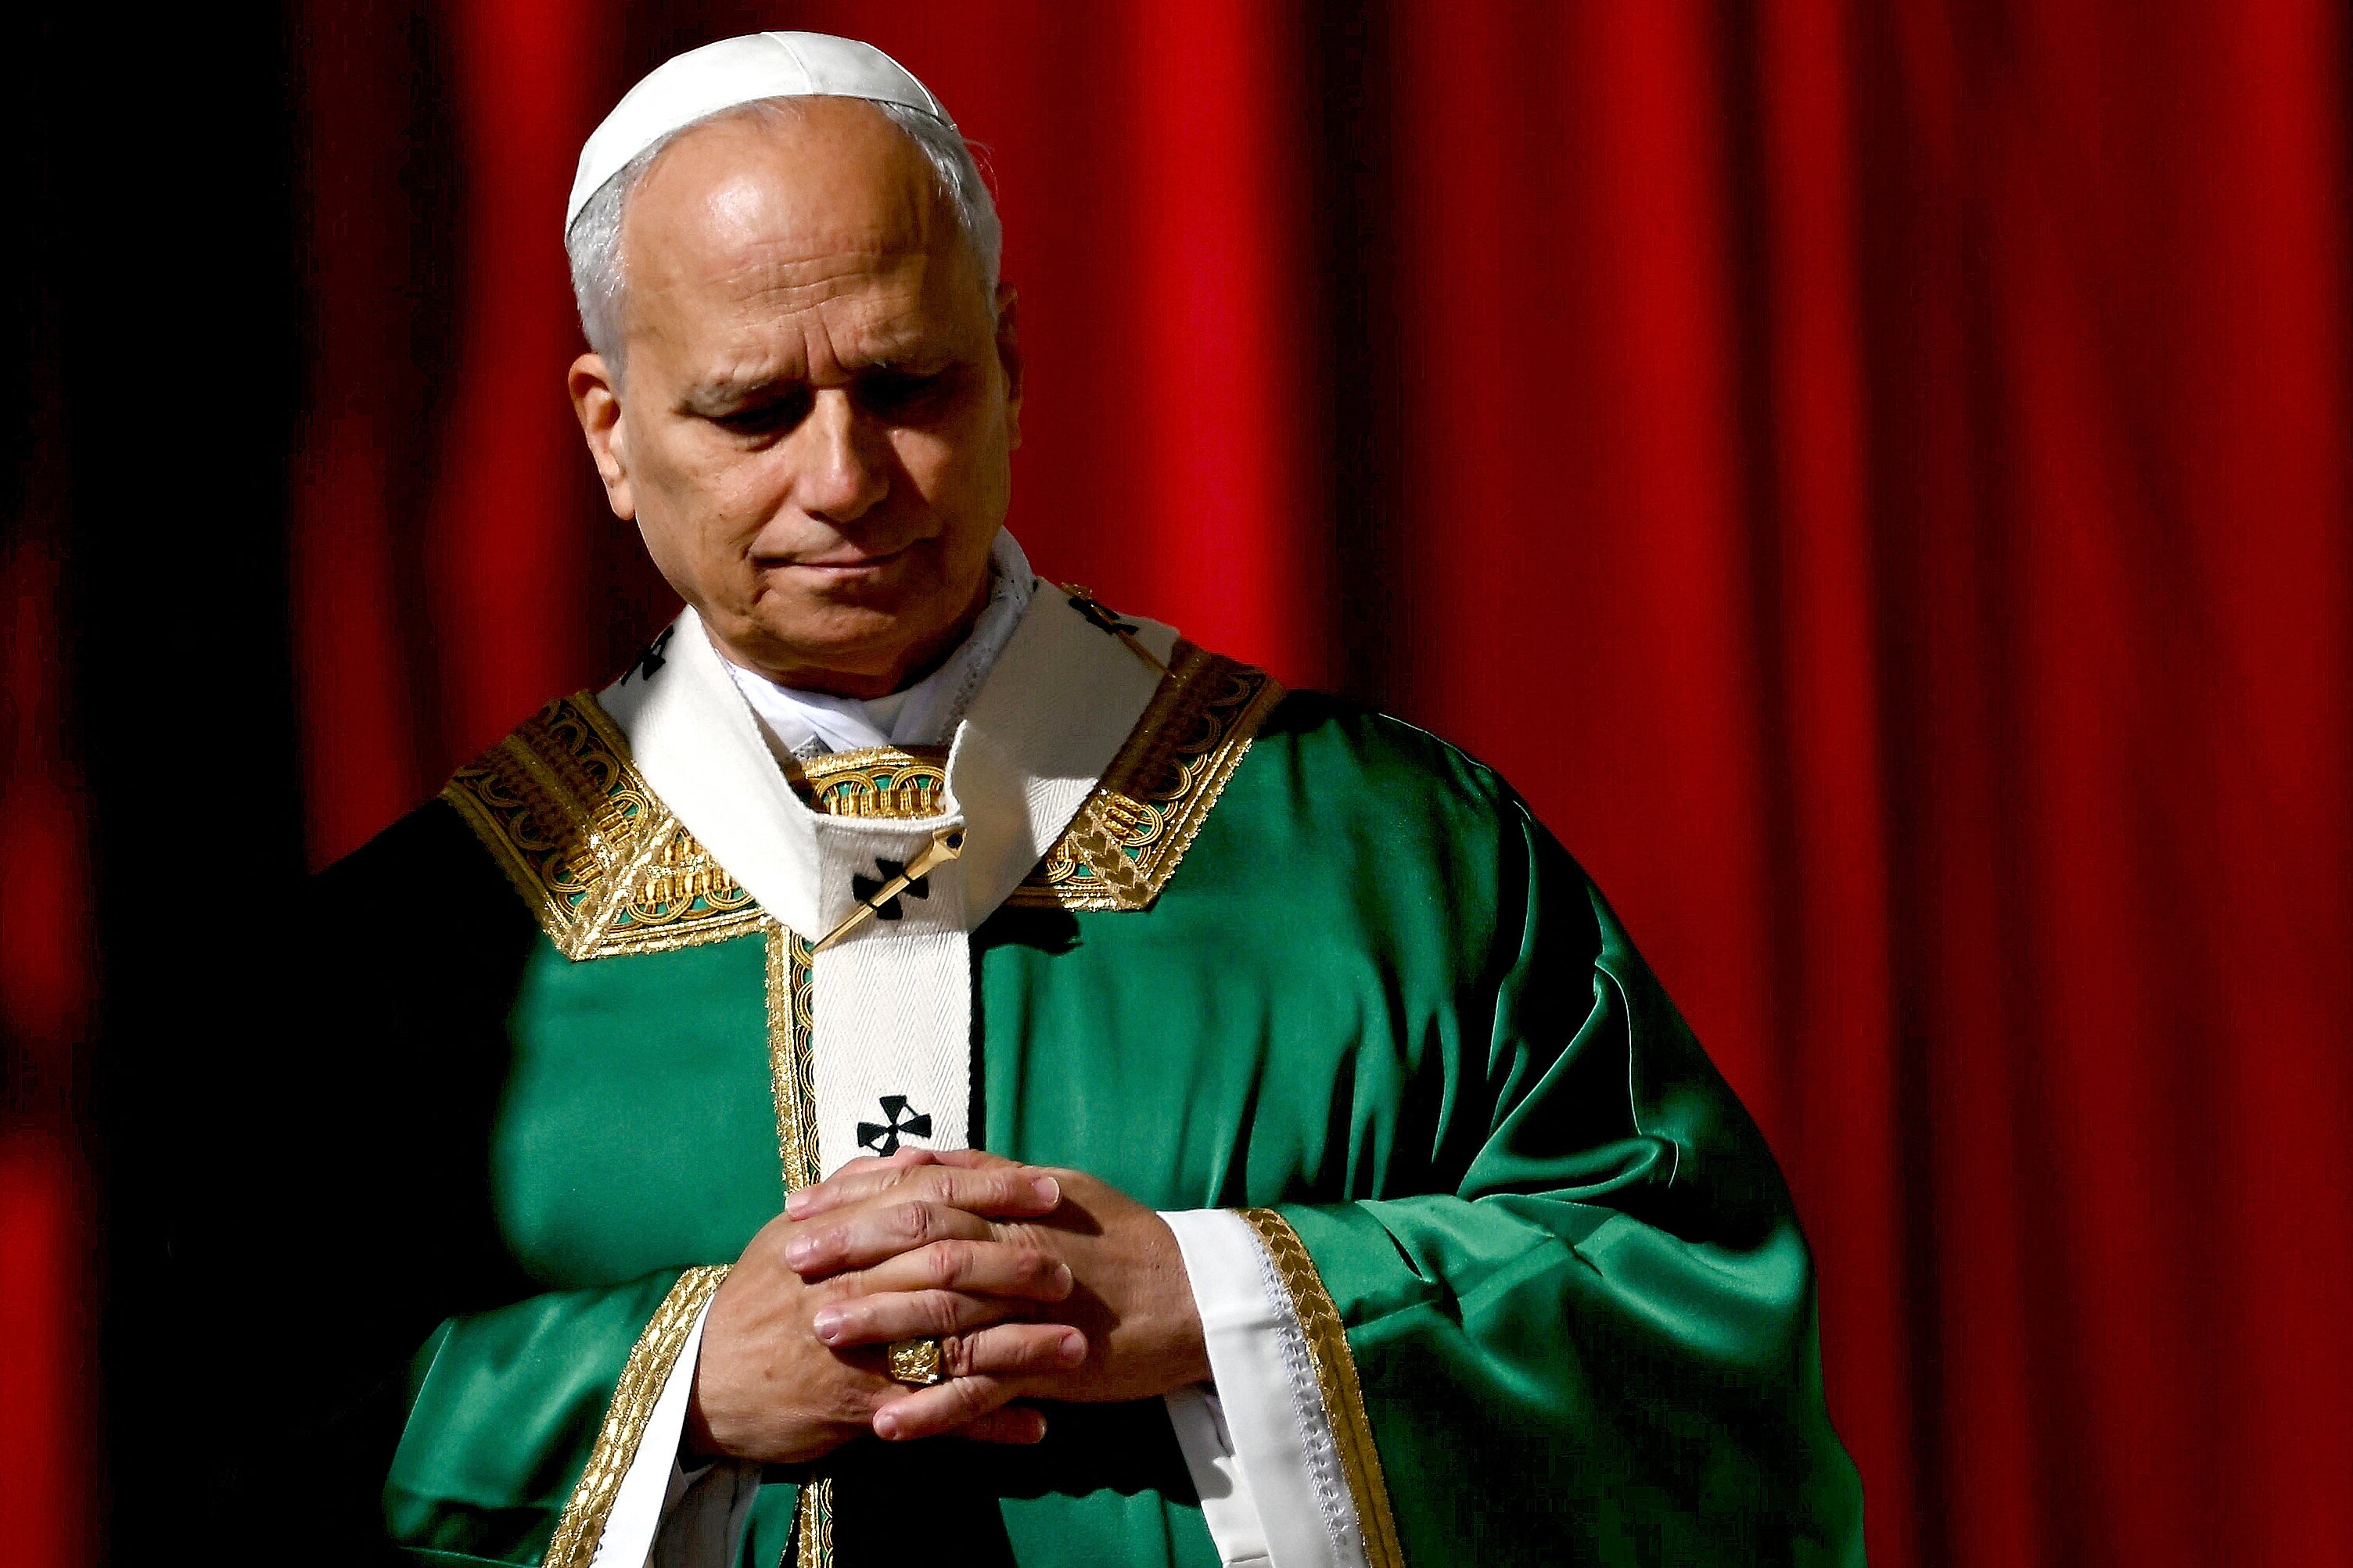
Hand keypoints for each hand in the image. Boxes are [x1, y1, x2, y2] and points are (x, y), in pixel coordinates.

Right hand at [688, 1157, 1084, 1463]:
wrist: (698, 1380)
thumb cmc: (756, 1300)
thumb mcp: (793, 1233)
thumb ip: (854, 1191)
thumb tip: (915, 1156)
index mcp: (838, 1231)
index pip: (927, 1197)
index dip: (992, 1190)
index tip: (1047, 1188)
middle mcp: (849, 1283)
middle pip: (946, 1264)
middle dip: (1015, 1265)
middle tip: (1069, 1270)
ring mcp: (854, 1347)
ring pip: (950, 1340)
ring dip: (1019, 1346)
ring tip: (1077, 1347)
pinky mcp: (855, 1406)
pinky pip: (933, 1416)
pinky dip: (986, 1421)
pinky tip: (1036, 1425)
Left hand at [785, 1150, 1208, 1440]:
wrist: (1197, 1297)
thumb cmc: (1124, 1239)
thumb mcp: (1057, 1189)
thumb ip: (984, 1175)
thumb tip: (917, 1157)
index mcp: (1015, 1203)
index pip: (922, 1191)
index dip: (855, 1196)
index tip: (801, 1205)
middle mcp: (1018, 1247)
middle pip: (922, 1243)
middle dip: (851, 1250)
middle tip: (791, 1260)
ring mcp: (1032, 1308)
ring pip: (945, 1311)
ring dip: (878, 1322)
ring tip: (820, 1332)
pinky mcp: (1050, 1365)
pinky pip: (984, 1388)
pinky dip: (934, 1407)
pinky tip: (887, 1422)